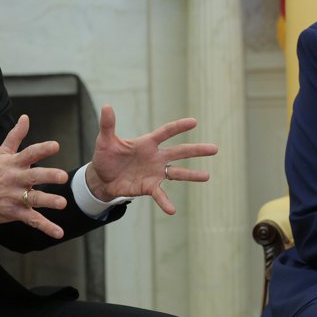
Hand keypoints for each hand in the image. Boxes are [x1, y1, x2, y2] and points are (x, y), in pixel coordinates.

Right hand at [0, 114, 69, 238]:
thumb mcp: (0, 154)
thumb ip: (15, 136)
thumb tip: (25, 118)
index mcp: (12, 164)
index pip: (28, 154)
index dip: (42, 149)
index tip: (55, 146)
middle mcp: (14, 180)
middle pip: (33, 176)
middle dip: (48, 176)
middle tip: (63, 176)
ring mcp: (14, 197)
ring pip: (33, 199)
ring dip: (48, 201)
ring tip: (62, 203)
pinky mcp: (15, 213)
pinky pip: (32, 220)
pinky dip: (46, 227)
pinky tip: (58, 232)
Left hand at [85, 104, 217, 214]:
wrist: (101, 179)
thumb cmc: (105, 157)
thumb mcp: (105, 141)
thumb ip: (108, 125)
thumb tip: (106, 106)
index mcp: (147, 143)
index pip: (166, 132)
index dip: (179, 127)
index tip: (194, 122)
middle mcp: (155, 157)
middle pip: (179, 151)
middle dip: (196, 150)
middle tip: (215, 149)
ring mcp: (155, 173)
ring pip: (177, 173)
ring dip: (191, 175)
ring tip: (207, 176)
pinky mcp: (149, 187)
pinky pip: (160, 195)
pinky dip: (166, 202)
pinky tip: (172, 210)